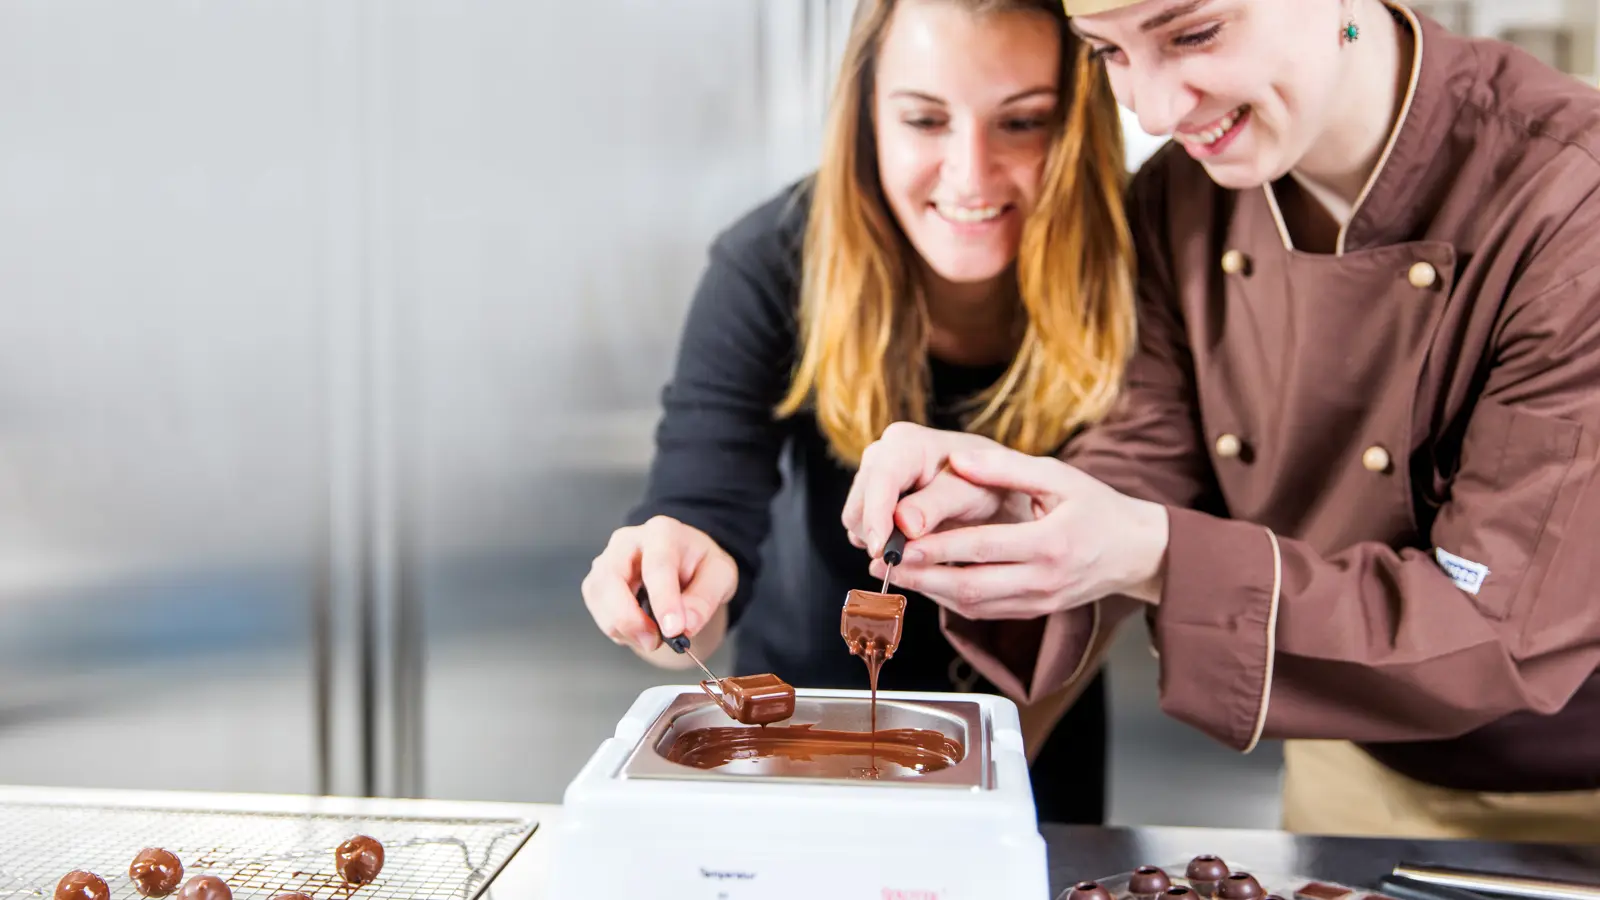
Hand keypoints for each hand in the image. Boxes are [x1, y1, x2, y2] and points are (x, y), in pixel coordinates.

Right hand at [581, 516, 737, 657]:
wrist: (684, 563)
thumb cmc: (699, 565)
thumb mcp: (721, 575)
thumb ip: (706, 599)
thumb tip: (686, 625)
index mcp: (663, 533)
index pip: (657, 566)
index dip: (664, 600)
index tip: (674, 629)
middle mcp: (627, 542)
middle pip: (612, 577)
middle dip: (630, 618)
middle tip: (655, 642)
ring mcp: (607, 560)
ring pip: (599, 596)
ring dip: (623, 627)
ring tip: (653, 639)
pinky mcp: (597, 582)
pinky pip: (597, 610)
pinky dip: (617, 629)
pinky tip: (639, 630)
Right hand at [841, 421, 1006, 556]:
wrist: (990, 488)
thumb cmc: (986, 486)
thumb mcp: (971, 494)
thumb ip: (937, 505)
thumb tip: (903, 525)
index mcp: (906, 443)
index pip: (880, 480)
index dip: (876, 516)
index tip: (882, 550)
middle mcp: (881, 455)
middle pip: (858, 505)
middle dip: (878, 535)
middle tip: (910, 557)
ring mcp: (872, 477)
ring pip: (855, 521)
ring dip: (880, 542)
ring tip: (918, 547)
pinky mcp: (870, 500)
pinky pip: (861, 530)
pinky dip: (881, 543)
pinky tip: (910, 544)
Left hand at [866, 447, 1169, 618]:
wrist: (1138, 551)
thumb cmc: (1097, 506)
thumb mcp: (1058, 476)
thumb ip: (1006, 467)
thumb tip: (959, 460)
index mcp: (1051, 543)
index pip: (983, 548)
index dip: (939, 547)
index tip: (902, 541)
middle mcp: (1044, 580)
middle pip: (972, 586)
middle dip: (924, 576)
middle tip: (886, 563)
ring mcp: (1040, 602)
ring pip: (974, 606)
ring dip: (932, 592)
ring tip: (897, 574)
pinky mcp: (1036, 612)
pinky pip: (986, 613)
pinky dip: (953, 601)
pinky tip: (929, 583)